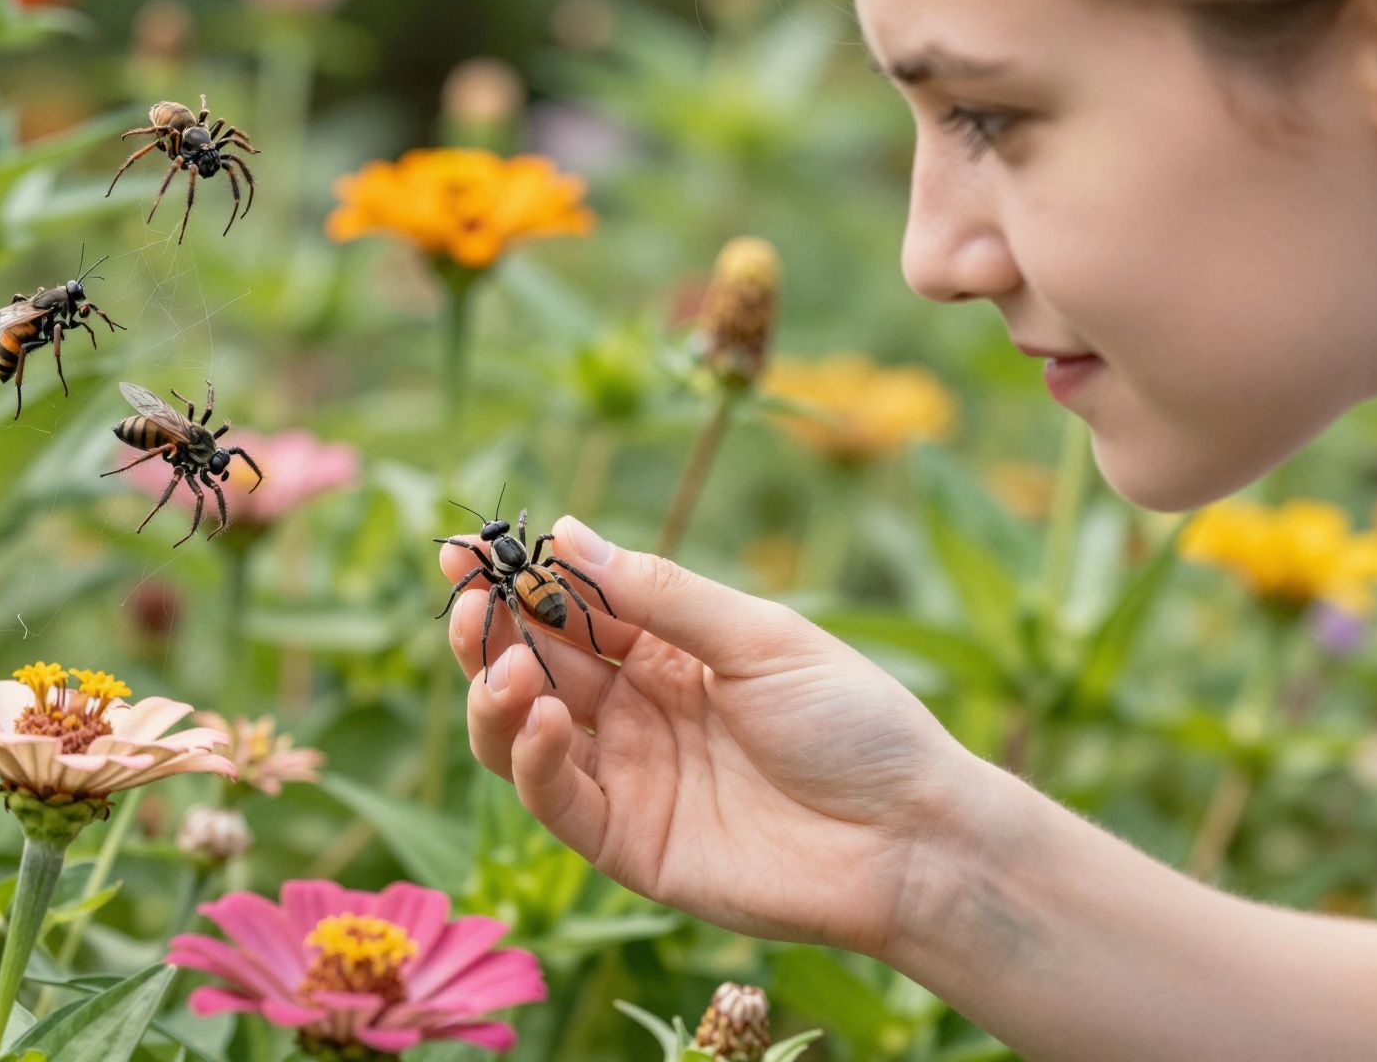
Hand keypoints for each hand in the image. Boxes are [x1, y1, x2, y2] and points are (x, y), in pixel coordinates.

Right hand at [439, 515, 974, 955]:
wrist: (912, 839)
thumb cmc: (856, 725)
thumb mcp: (761, 638)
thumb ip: (661, 596)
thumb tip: (569, 532)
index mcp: (669, 653)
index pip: (569, 610)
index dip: (514, 581)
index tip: (464, 551)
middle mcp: (635, 713)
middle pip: (531, 666)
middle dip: (488, 632)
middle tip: (469, 605)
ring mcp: (627, 779)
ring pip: (521, 733)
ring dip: (495, 695)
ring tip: (507, 666)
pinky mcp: (627, 844)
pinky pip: (553, 799)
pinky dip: (530, 757)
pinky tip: (539, 717)